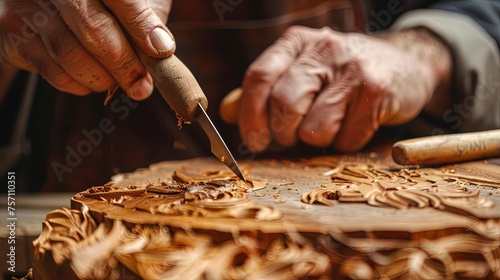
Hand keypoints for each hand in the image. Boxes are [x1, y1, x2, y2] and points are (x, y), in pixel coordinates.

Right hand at [0, 0, 173, 99]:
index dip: (141, 25)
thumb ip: (145, 17)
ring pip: (72, 55)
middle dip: (124, 64)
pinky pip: (53, 71)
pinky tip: (90, 79)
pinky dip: (79, 84)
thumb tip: (161, 48)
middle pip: (94, 29)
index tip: (161, 51)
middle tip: (143, 87)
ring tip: (117, 82)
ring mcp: (28, 5)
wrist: (46, 2)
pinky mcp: (13, 32)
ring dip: (102, 78)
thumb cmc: (102, 2)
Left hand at [237, 26, 450, 151]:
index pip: (258, 78)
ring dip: (318, 140)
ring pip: (314, 128)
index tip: (254, 141)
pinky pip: (346, 139)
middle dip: (283, 133)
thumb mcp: (302, 71)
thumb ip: (264, 90)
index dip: (250, 116)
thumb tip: (227, 112)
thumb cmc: (343, 74)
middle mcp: (322, 49)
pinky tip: (356, 125)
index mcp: (296, 42)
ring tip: (331, 125)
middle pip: (284, 105)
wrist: (406, 63)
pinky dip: (345, 143)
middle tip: (292, 138)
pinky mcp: (377, 91)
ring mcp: (351, 69)